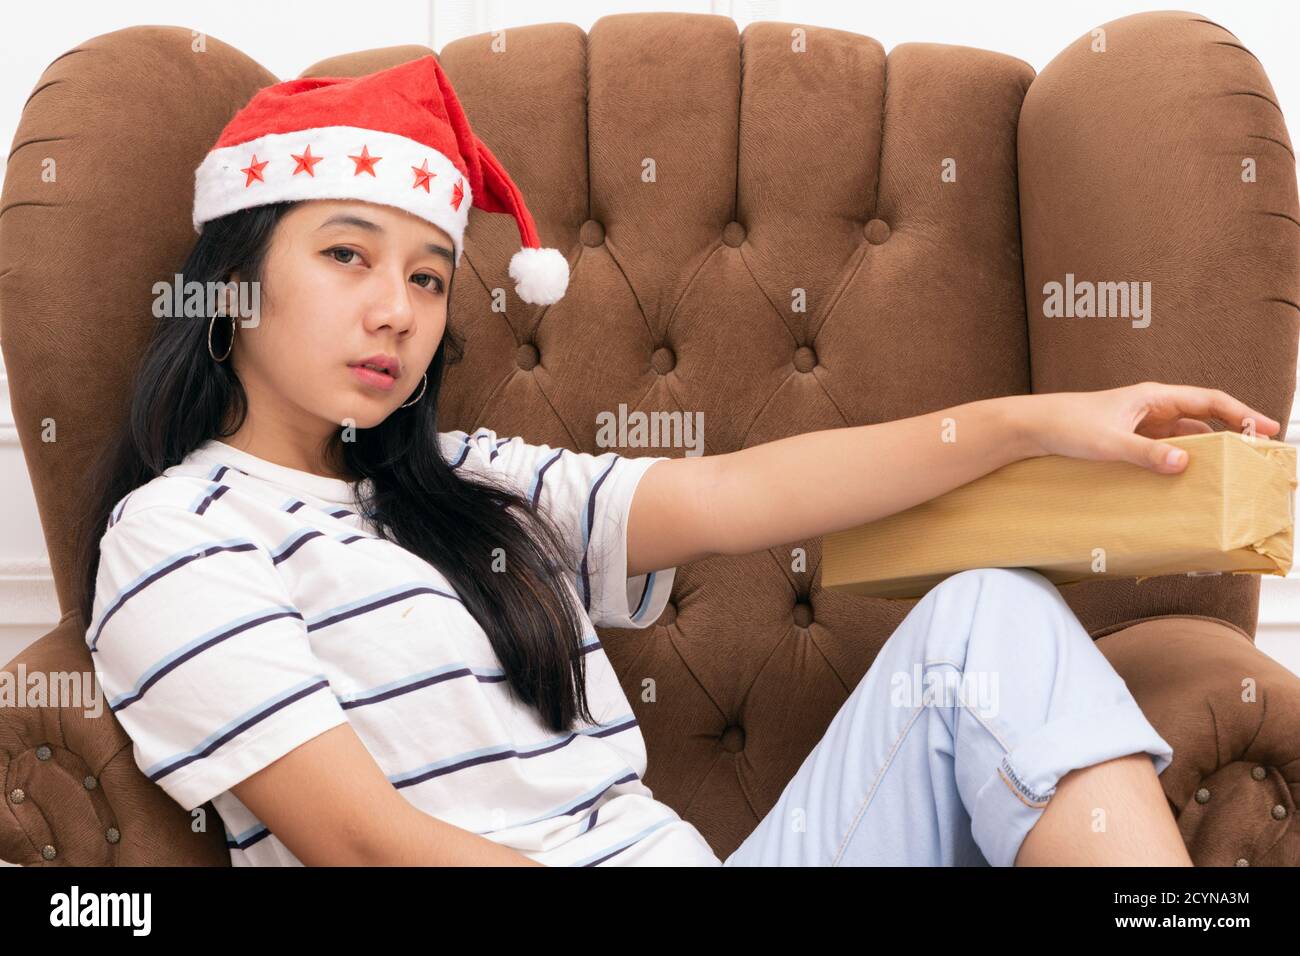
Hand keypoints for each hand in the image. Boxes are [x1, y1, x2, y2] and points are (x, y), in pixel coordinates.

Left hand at [1011, 381, 1281, 473]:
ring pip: (1184, 435)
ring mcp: (1140, 423)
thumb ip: (1146, 453)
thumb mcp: (1109, 442)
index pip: (1209, 401)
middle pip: (1202, 418)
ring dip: (1205, 450)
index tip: (1268, 428)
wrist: (1033, 427)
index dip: (1242, 413)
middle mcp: (1151, 406)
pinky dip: (1180, 459)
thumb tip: (1184, 462)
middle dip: (1232, 433)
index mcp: (1152, 397)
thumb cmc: (1067, 425)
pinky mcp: (1128, 438)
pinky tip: (1186, 478)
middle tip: (1256, 454)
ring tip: (1228, 471)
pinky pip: (1165, 447)